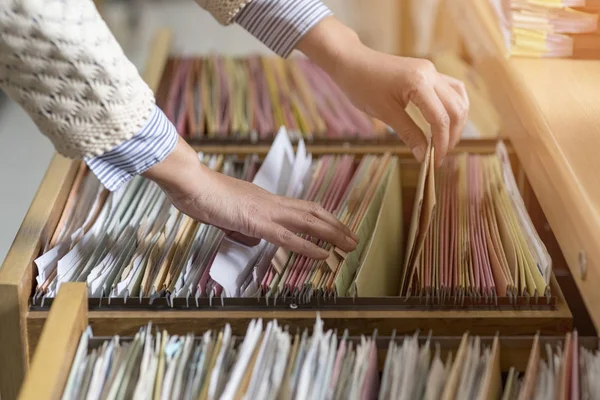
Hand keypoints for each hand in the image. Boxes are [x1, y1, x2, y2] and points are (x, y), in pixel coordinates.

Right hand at [143, 137, 357, 259]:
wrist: (190, 182)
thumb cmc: (202, 194)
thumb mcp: (226, 211)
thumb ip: (240, 222)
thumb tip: (248, 234)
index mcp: (265, 200)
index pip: (301, 208)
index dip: (322, 218)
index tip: (336, 227)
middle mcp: (271, 202)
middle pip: (313, 212)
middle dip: (336, 225)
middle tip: (354, 237)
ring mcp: (266, 211)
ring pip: (309, 223)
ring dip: (333, 234)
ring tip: (350, 245)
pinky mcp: (256, 222)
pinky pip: (288, 237)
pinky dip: (309, 247)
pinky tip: (323, 255)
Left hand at [297, 17, 469, 166]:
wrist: (352, 62)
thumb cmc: (362, 86)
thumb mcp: (385, 113)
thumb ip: (408, 133)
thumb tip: (423, 156)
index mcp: (419, 83)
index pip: (440, 119)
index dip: (441, 143)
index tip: (435, 162)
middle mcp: (431, 73)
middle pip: (456, 109)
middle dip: (452, 135)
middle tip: (440, 154)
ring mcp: (432, 70)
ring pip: (458, 98)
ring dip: (456, 121)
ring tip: (446, 140)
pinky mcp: (428, 71)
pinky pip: (451, 88)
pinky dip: (452, 106)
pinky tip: (447, 120)